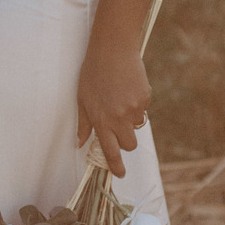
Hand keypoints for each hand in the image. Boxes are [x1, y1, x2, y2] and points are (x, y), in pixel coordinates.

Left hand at [76, 44, 150, 177]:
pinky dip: (137, 104)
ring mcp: (134, 108)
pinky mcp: (145, 98)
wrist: (112, 50)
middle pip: (129, 145)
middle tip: (118, 128)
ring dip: (130, 120)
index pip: (110, 151)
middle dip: (125, 142)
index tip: (121, 174)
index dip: (116, 166)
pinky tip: (127, 88)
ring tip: (119, 99)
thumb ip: (83, 124)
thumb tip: (79, 143)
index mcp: (102, 120)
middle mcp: (119, 118)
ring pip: (137, 126)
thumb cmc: (93, 73)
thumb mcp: (82, 99)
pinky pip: (143, 109)